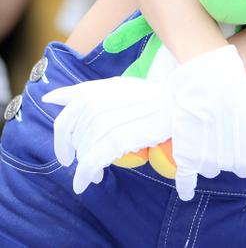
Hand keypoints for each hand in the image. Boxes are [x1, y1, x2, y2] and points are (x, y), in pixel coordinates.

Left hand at [42, 75, 171, 193]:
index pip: (64, 121)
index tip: (66, 152)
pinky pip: (90, 163)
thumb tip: (48, 98)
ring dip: (85, 167)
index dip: (62, 141)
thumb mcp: (113, 87)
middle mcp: (94, 103)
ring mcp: (104, 121)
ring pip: (82, 153)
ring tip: (96, 172)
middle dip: (76, 156)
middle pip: (73, 141)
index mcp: (92, 91)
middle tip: (84, 164)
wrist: (173, 104)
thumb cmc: (146, 97)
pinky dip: (84, 176)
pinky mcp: (114, 139)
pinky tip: (86, 183)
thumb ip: (81, 92)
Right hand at [170, 45, 245, 199]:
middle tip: (220, 127)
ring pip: (208, 169)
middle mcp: (228, 163)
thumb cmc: (238, 96)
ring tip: (206, 130)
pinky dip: (186, 188)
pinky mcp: (185, 156)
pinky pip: (184, 180)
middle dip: (225, 152)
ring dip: (207, 156)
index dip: (240, 151)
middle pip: (226, 167)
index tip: (235, 133)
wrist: (210, 78)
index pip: (244, 168)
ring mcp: (206, 161)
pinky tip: (187, 193)